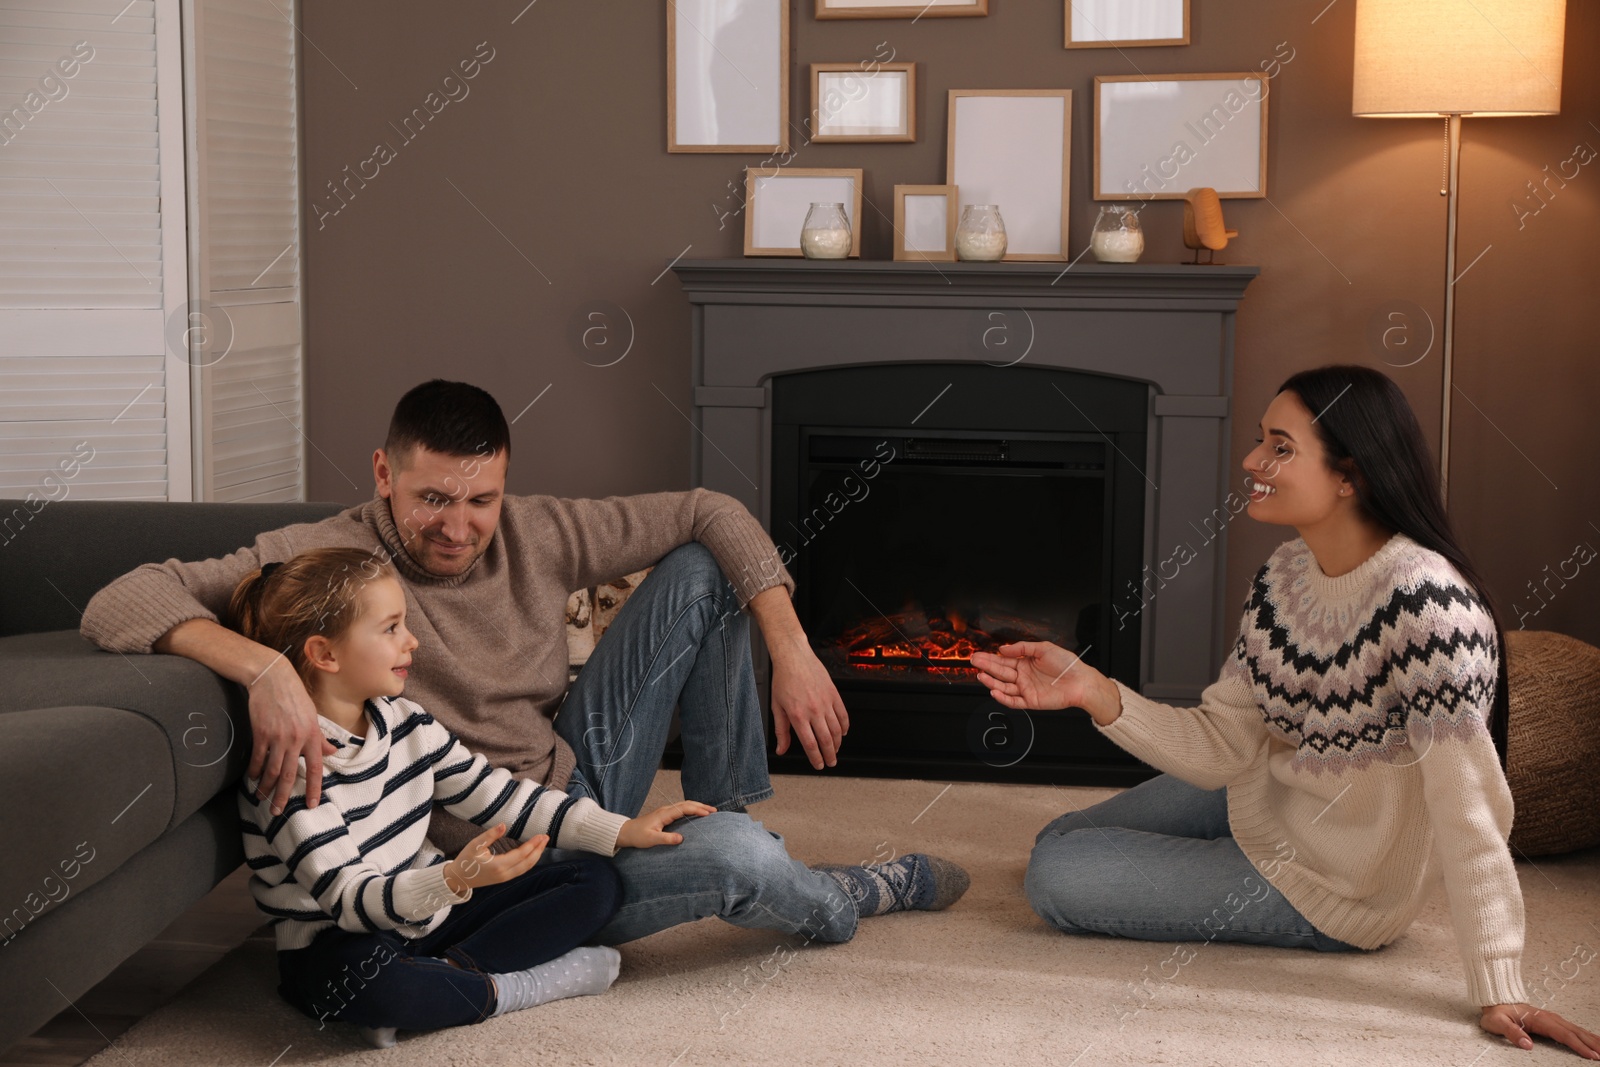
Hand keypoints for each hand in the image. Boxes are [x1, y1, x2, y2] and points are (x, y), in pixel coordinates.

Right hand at [247, 652, 335, 814]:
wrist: (272, 678)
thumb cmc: (295, 696)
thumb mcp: (313, 716)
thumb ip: (320, 738)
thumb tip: (332, 752)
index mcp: (312, 735)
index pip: (316, 768)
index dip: (314, 788)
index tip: (312, 805)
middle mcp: (297, 739)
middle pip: (290, 774)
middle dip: (283, 796)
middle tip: (277, 811)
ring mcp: (278, 737)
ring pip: (272, 770)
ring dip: (266, 787)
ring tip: (262, 798)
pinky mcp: (261, 733)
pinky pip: (258, 759)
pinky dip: (255, 771)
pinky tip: (253, 779)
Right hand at [444, 825, 546, 893]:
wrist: (458, 878)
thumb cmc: (465, 860)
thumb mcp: (475, 845)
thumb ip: (490, 835)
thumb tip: (503, 825)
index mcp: (497, 865)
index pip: (521, 854)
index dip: (532, 844)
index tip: (541, 835)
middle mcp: (504, 874)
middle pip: (527, 862)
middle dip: (538, 850)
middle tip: (546, 837)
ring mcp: (505, 878)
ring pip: (526, 868)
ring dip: (536, 856)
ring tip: (542, 844)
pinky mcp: (504, 879)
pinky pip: (521, 870)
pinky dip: (530, 862)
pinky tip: (533, 853)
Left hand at [616, 800, 715, 849]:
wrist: (626, 832)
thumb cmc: (637, 836)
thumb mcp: (651, 839)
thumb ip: (666, 839)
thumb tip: (681, 838)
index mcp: (664, 814)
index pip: (684, 808)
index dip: (697, 810)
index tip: (708, 813)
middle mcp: (666, 810)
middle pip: (686, 804)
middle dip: (701, 805)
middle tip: (714, 810)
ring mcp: (665, 812)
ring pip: (684, 805)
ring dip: (697, 806)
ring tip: (709, 811)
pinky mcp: (664, 815)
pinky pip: (681, 809)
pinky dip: (691, 809)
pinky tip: (695, 814)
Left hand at [747, 585, 849, 768]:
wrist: (794, 657)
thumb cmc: (783, 680)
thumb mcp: (777, 707)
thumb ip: (781, 731)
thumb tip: (781, 749)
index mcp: (798, 716)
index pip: (810, 744)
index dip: (816, 758)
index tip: (818, 765)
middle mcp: (813, 711)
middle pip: (826, 740)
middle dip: (830, 755)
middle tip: (831, 763)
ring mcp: (825, 702)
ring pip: (837, 729)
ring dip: (838, 743)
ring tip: (836, 750)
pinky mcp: (833, 694)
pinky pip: (843, 715)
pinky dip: (845, 726)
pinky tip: (843, 732)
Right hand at [970, 642, 1120, 724]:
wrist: (1080, 681)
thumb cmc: (1066, 664)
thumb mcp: (1044, 648)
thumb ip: (1022, 648)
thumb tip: (1003, 648)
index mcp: (1026, 663)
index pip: (1004, 660)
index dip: (990, 658)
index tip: (979, 655)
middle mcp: (1024, 676)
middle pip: (1001, 672)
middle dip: (986, 666)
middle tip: (974, 662)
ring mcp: (1026, 689)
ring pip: (1004, 686)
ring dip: (991, 681)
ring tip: (980, 675)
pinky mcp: (1031, 701)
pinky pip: (1013, 701)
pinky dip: (1003, 697)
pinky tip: (994, 690)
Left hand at [1481, 1004, 1599, 1058]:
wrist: (1495, 1000)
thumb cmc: (1496, 1012)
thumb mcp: (1497, 1022)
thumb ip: (1511, 1032)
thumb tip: (1527, 1044)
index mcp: (1540, 1019)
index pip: (1564, 1034)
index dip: (1579, 1046)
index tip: (1592, 1056)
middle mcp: (1550, 1018)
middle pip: (1576, 1032)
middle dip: (1593, 1044)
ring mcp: (1552, 1019)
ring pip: (1577, 1030)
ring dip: (1592, 1039)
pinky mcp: (1553, 1021)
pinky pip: (1573, 1029)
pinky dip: (1586, 1036)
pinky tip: (1592, 1041)